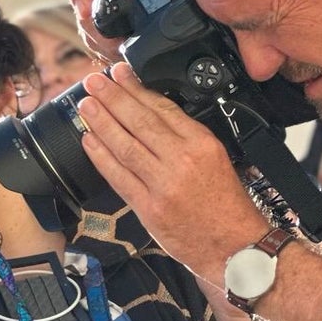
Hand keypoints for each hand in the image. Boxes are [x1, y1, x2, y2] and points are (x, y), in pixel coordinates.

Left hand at [76, 64, 267, 279]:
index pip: (162, 108)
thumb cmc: (227, 206)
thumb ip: (187, 138)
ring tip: (86, 105)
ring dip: (102, 122)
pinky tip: (89, 140)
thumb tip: (152, 116)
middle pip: (140, 122)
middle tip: (93, 82)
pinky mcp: (149, 209)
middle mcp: (182, 161)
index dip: (136, 89)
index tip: (120, 74)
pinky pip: (119, 178)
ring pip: (125, 146)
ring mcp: (163, 186)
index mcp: (203, 144)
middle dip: (113, 97)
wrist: (235, 246)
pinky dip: (101, 158)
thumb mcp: (218, 158)